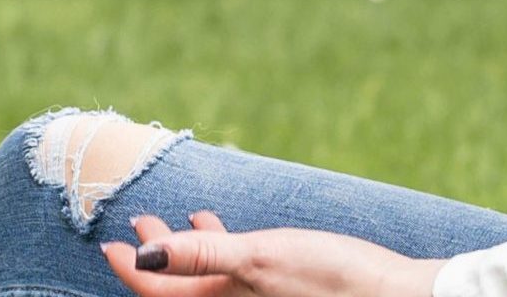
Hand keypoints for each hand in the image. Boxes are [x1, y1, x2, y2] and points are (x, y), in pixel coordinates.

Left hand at [100, 210, 447, 296]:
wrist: (395, 294)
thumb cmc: (330, 279)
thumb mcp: (258, 258)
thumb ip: (201, 254)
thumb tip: (143, 253)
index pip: (159, 292)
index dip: (131, 268)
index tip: (110, 242)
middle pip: (178, 287)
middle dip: (155, 254)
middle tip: (139, 218)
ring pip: (205, 278)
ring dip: (185, 248)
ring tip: (175, 219)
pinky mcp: (280, 290)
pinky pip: (233, 274)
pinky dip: (219, 250)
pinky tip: (221, 226)